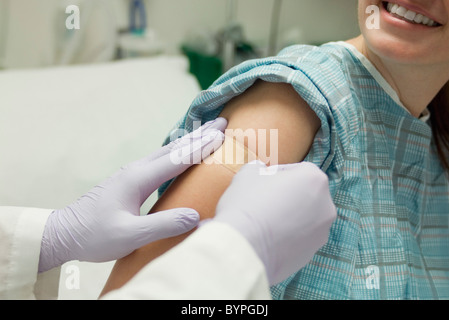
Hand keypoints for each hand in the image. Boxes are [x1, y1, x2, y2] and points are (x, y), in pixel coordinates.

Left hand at [38, 118, 226, 272]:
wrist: (65, 233)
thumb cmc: (94, 235)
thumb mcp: (130, 235)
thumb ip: (163, 225)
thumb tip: (196, 216)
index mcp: (138, 178)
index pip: (177, 159)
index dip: (201, 147)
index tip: (222, 134)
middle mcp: (136, 169)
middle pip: (174, 147)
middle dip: (199, 135)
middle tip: (222, 122)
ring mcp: (132, 172)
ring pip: (167, 150)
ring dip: (189, 140)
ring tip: (208, 132)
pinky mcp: (130, 179)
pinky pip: (160, 158)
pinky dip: (177, 151)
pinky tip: (181, 152)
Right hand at [213, 160, 335, 284]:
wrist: (244, 248)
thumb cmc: (247, 204)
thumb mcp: (248, 173)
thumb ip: (258, 168)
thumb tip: (259, 170)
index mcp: (314, 178)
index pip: (294, 170)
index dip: (274, 175)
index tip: (260, 183)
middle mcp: (326, 205)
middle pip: (303, 195)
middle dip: (286, 196)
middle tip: (262, 202)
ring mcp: (321, 232)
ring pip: (303, 218)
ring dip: (288, 217)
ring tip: (264, 222)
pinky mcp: (312, 253)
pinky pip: (299, 239)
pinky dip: (286, 237)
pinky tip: (267, 238)